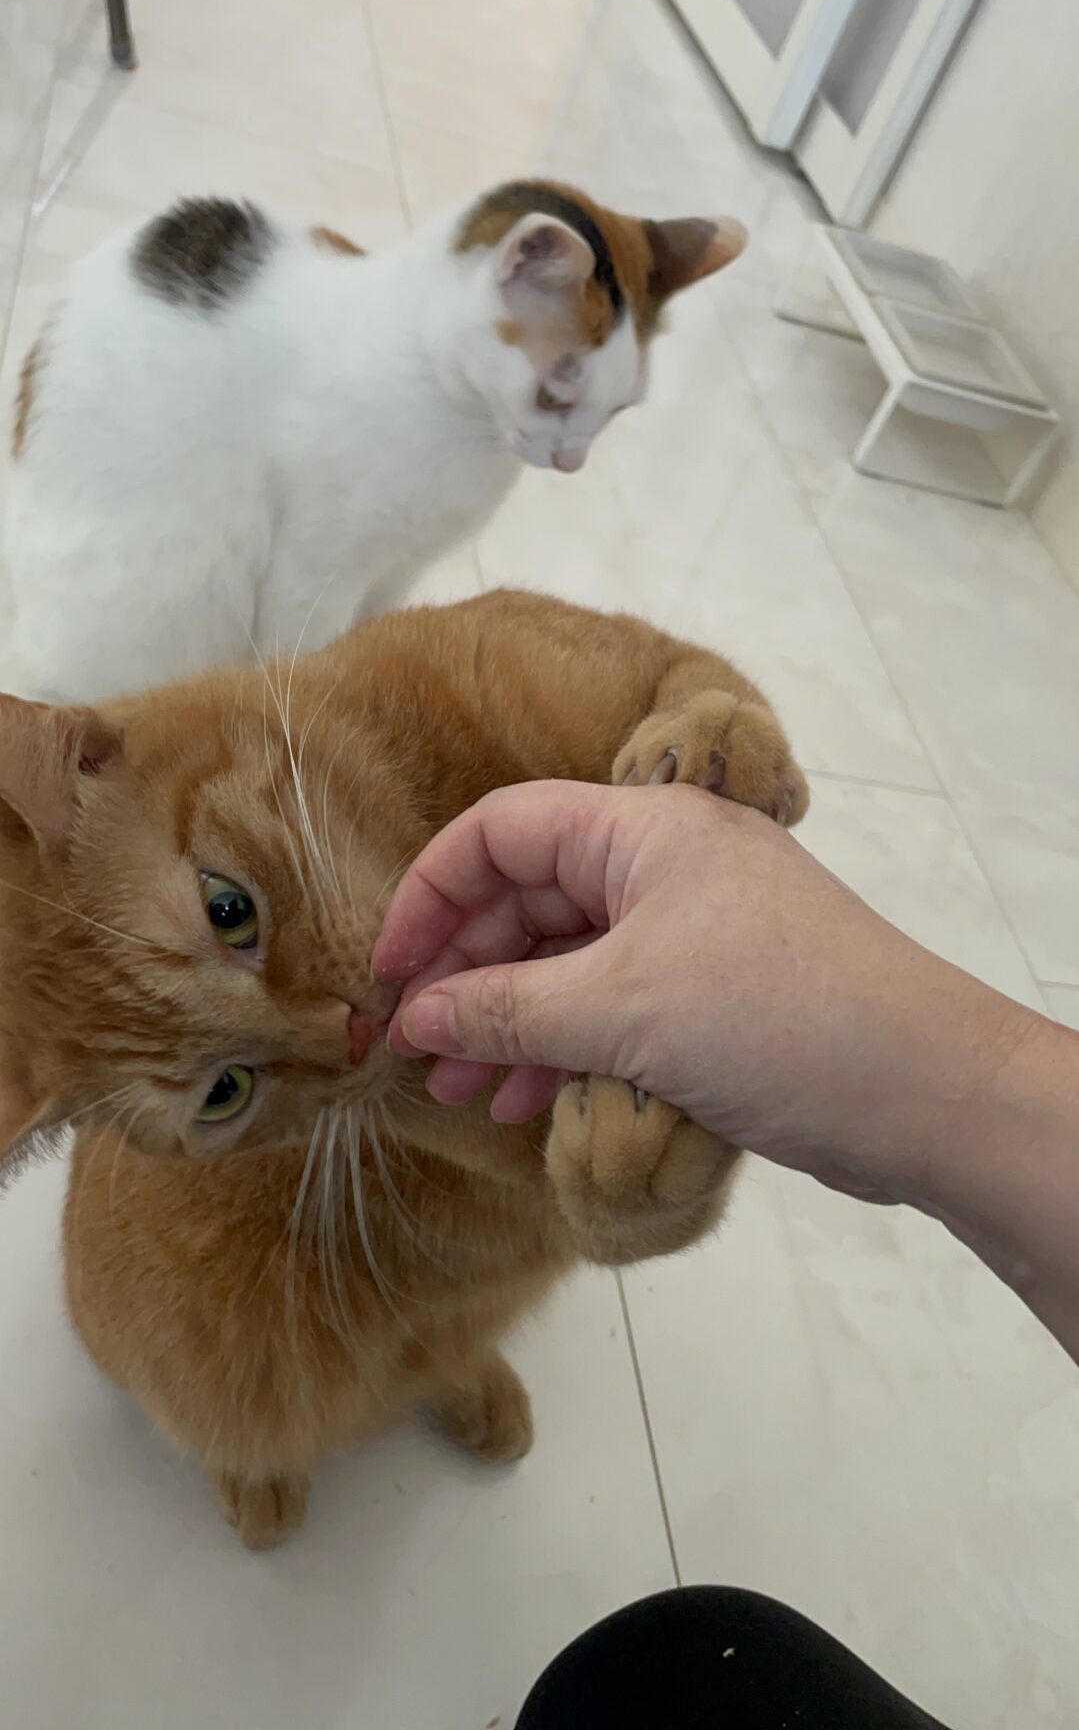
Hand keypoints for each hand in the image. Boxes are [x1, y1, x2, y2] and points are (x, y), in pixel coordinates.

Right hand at [373, 781, 1032, 1199]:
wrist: (925, 1090)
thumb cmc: (776, 1019)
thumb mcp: (619, 1010)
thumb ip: (502, 1011)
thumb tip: (413, 1019)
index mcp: (643, 829)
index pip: (501, 832)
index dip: (431, 895)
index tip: (388, 974)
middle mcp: (666, 865)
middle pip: (530, 899)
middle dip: (467, 976)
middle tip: (415, 1052)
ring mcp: (695, 931)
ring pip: (570, 962)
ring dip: (509, 1024)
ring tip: (459, 1095)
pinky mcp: (717, 996)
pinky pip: (615, 1006)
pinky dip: (566, 1047)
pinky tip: (530, 1102)